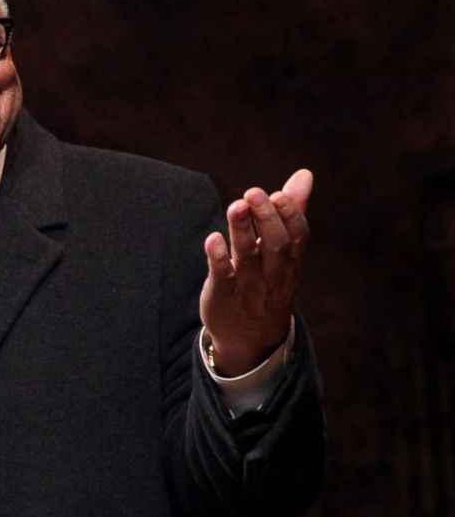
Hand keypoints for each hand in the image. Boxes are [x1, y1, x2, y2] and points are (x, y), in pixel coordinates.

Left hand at [199, 169, 312, 375]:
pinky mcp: (223, 298)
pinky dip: (219, 259)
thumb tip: (304, 174)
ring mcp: (248, 290)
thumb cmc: (268, 283)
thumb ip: (291, 213)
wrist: (251, 342)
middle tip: (253, 193)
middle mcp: (273, 277)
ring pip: (248, 259)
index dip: (291, 216)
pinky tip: (213, 239)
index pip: (297, 238)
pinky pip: (223, 279)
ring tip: (235, 206)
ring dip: (242, 232)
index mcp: (290, 263)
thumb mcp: (283, 253)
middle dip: (266, 219)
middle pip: (276, 247)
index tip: (278, 194)